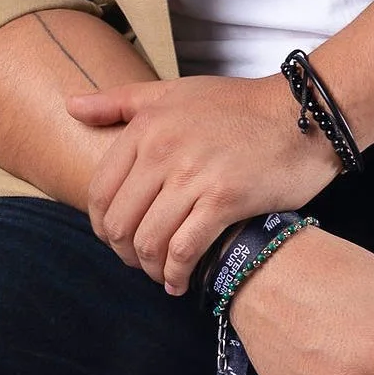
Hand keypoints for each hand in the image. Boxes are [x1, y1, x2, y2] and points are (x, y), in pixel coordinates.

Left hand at [67, 73, 336, 288]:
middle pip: (119, 223)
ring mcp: (192, 176)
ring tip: (162, 275)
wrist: (303, 112)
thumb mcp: (174, 92)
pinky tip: (182, 282)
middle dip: (124, 253)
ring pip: (149, 241)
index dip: (102, 225)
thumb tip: (70, 105)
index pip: (100, 191)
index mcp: (145, 127)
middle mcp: (162, 151)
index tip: (118, 239)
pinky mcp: (224, 200)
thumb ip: (119, 101)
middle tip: (141, 263)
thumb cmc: (239, 105)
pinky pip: (184, 250)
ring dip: (151, 269)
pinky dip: (177, 274)